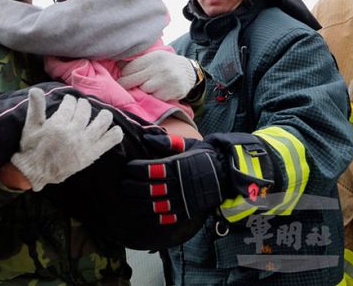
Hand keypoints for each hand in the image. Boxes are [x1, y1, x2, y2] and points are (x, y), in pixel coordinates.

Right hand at [11, 88, 123, 190]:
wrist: (35, 171)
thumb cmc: (32, 148)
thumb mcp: (30, 126)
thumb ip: (36, 107)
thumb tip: (36, 89)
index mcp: (58, 124)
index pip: (70, 105)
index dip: (70, 100)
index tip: (69, 100)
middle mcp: (73, 133)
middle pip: (84, 111)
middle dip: (83, 105)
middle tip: (81, 106)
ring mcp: (84, 144)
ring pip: (100, 123)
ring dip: (103, 115)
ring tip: (102, 113)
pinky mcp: (90, 155)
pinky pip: (108, 142)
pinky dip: (114, 135)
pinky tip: (116, 129)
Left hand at [118, 51, 196, 100]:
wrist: (189, 71)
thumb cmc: (165, 64)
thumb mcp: (153, 57)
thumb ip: (138, 61)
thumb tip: (117, 65)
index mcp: (152, 58)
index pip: (129, 69)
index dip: (124, 75)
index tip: (122, 78)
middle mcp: (159, 68)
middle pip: (132, 80)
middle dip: (126, 85)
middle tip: (125, 87)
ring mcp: (165, 81)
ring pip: (143, 90)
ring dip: (141, 91)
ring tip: (144, 89)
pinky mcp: (170, 92)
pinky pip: (154, 98)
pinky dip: (152, 97)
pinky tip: (155, 93)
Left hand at [120, 132, 273, 228]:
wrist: (229, 173)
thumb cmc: (206, 156)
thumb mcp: (189, 145)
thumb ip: (167, 142)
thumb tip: (147, 137)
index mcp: (176, 166)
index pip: (147, 169)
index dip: (134, 169)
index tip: (128, 167)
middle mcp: (178, 184)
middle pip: (147, 188)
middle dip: (132, 186)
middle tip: (123, 184)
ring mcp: (182, 199)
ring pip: (153, 204)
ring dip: (138, 202)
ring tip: (128, 198)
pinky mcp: (187, 210)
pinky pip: (167, 216)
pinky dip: (153, 215)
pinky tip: (143, 212)